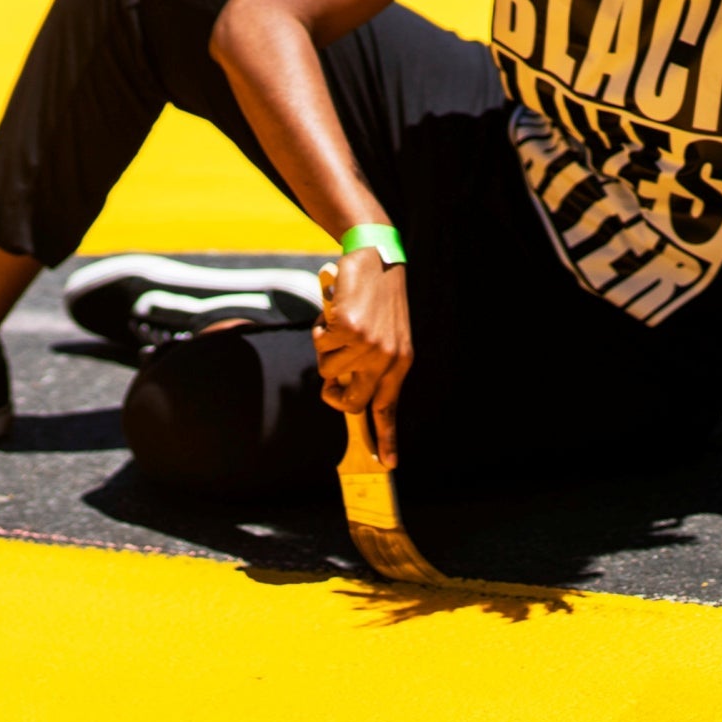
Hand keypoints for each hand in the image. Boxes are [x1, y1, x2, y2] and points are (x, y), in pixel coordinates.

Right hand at [312, 248, 412, 465]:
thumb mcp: (388, 333)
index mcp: (400, 362)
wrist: (376, 257)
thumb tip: (344, 391)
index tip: (387, 463)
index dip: (387, 438)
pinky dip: (320, 330)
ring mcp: (367, 345)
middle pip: (351, 402)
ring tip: (339, 326)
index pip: (389, 408)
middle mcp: (386, 358)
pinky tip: (335, 312)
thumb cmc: (378, 297)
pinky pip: (320, 345)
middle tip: (329, 378)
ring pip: (327, 371)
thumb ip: (372, 362)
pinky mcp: (347, 330)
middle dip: (333, 392)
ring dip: (326, 350)